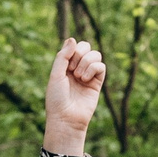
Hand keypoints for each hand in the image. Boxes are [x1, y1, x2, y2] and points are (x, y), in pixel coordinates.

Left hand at [42, 37, 106, 155]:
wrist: (66, 118)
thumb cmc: (57, 98)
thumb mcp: (56, 74)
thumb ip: (63, 56)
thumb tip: (73, 39)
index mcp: (65, 66)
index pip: (74, 46)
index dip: (72, 50)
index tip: (66, 65)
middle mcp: (77, 68)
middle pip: (86, 47)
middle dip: (80, 54)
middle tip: (72, 70)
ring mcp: (88, 75)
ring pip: (96, 55)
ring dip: (86, 62)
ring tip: (79, 77)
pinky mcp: (97, 83)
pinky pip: (101, 66)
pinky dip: (93, 69)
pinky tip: (85, 79)